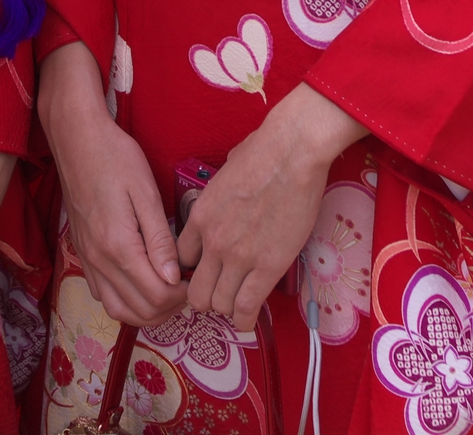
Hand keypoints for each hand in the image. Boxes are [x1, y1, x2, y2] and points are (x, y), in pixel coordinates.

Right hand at [38, 41, 185, 325]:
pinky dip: (124, 301)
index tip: (194, 279)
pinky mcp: (81, 253)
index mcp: (118, 246)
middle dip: (168, 308)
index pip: (156, 295)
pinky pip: (102, 294)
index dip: (181, 295)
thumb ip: (159, 239)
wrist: (76, 139)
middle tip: (186, 287)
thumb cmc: (114, 157)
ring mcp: (87, 259)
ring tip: (167, 291)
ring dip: (145, 311)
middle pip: (138, 311)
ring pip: (117, 309)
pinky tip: (140, 283)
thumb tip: (174, 278)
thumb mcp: (145, 192)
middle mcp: (99, 260)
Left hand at [177, 84, 365, 329]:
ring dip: (227, 309)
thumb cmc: (262, 153)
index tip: (205, 273)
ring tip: (237, 305)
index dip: (192, 271)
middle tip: (219, 296)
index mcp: (201, 216)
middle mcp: (213, 242)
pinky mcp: (267, 267)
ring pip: (219, 305)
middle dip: (205, 299)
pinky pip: (246, 307)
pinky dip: (244, 320)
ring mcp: (239, 257)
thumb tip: (227, 196)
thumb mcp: (225, 173)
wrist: (291, 154)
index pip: (181, 259)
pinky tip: (247, 320)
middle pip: (196, 292)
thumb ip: (219, 195)